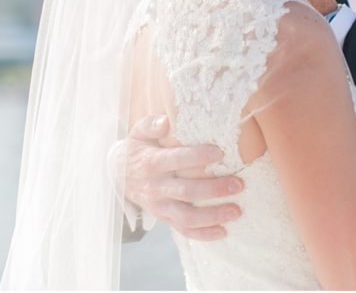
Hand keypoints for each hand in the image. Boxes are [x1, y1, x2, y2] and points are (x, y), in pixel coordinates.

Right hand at [116, 114, 244, 239]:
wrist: (117, 176)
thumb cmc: (136, 150)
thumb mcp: (138, 133)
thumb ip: (151, 125)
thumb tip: (167, 122)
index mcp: (151, 163)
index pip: (175, 160)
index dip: (197, 157)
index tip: (220, 152)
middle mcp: (156, 187)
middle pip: (187, 192)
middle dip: (215, 189)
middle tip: (238, 184)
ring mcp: (160, 206)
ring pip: (187, 217)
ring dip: (213, 216)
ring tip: (236, 210)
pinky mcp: (164, 217)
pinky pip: (184, 230)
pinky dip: (203, 234)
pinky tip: (223, 231)